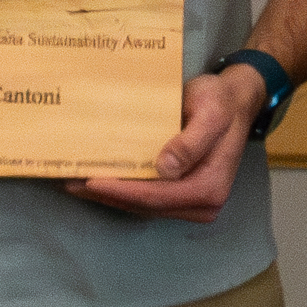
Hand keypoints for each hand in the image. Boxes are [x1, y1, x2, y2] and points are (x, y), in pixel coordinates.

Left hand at [74, 66, 261, 219]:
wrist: (235, 100)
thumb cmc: (221, 103)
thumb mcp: (210, 114)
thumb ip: (191, 142)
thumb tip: (165, 169)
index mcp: (209, 188)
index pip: (157, 197)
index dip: (122, 191)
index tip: (92, 180)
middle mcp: (202, 203)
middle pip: (146, 206)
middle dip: (108, 196)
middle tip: (71, 183)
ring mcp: (190, 202)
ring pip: (142, 205)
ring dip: (110, 196)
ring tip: (75, 183)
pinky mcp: (180, 194)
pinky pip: (147, 197)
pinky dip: (121, 191)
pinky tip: (98, 181)